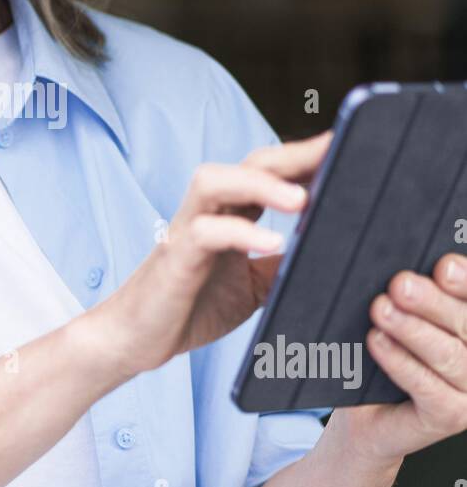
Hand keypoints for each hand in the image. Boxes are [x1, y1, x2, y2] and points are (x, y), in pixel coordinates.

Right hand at [98, 130, 332, 378]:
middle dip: (294, 156)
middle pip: (250, 163)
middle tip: (337, 154)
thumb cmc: (192, 306)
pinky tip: (272, 244)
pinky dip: (239, 233)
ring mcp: (187, 229)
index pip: (271, 171)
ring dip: (260, 185)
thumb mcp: (255, 286)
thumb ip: (285, 265)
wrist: (137, 338)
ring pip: (215, 181)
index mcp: (230, 213)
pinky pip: (204, 232)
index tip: (348, 147)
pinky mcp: (174, 256)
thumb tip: (335, 255)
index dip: (307, 157)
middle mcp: (208, 210)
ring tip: (301, 200)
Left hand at [334, 254, 466, 466]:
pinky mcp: (451, 416)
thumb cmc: (385, 360)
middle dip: (432, 301)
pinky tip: (377, 341)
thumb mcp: (402, 319)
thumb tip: (402, 273)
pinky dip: (400, 361)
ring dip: (412, 329)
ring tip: (381, 310)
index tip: (444, 266)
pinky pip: (427, 385)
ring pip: (447, 354)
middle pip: (466, 323)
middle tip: (400, 284)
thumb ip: (412, 297)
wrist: (365, 416)